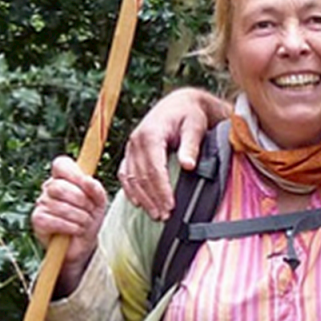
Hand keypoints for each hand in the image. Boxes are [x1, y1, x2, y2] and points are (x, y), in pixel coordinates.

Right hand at [31, 156, 107, 294]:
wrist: (84, 243)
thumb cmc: (90, 216)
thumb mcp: (99, 201)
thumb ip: (96, 189)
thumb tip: (88, 180)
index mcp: (64, 178)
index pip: (61, 164)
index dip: (74, 173)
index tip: (87, 184)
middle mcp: (49, 188)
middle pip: (60, 186)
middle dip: (81, 200)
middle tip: (90, 210)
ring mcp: (41, 203)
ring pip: (58, 205)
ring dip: (79, 217)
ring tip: (85, 222)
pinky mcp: (37, 220)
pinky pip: (52, 220)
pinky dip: (69, 226)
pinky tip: (75, 230)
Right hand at [117, 88, 226, 219]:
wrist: (180, 103)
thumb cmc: (189, 114)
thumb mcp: (195, 126)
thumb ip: (191, 145)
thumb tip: (188, 165)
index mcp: (150, 134)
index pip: (154, 169)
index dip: (161, 190)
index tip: (171, 206)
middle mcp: (136, 141)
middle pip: (141, 177)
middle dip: (153, 199)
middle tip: (164, 216)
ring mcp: (131, 147)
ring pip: (132, 178)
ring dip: (143, 198)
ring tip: (156, 214)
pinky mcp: (131, 152)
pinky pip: (126, 174)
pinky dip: (130, 190)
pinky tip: (139, 203)